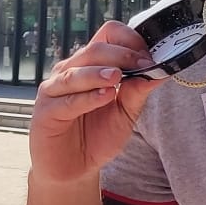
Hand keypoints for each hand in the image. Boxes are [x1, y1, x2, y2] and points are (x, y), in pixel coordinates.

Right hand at [28, 21, 164, 184]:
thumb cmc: (97, 137)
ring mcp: (54, 90)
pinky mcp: (45, 112)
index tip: (149, 56)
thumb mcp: (125, 114)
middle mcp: (70, 71)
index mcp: (91, 64)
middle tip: (142, 65)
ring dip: (99, 72)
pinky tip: (105, 96)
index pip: (108, 34)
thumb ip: (137, 93)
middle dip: (121, 55)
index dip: (130, 40)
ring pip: (76, 72)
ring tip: (118, 77)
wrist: (73, 170)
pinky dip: (87, 97)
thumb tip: (160, 72)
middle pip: (94, 49)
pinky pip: (67, 101)